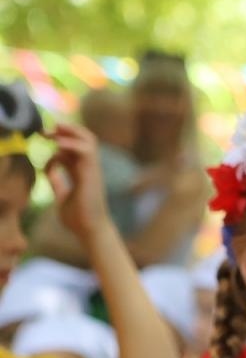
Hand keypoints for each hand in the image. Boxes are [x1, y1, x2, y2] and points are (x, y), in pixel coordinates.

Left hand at [45, 122, 111, 239]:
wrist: (90, 229)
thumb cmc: (78, 216)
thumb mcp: (62, 195)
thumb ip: (56, 181)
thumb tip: (47, 169)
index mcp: (82, 172)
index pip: (73, 148)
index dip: (58, 142)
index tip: (42, 141)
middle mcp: (88, 167)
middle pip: (83, 139)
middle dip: (66, 130)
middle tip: (47, 128)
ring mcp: (92, 169)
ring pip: (88, 140)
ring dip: (70, 132)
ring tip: (53, 129)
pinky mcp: (92, 173)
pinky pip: (86, 152)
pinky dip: (72, 144)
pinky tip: (58, 144)